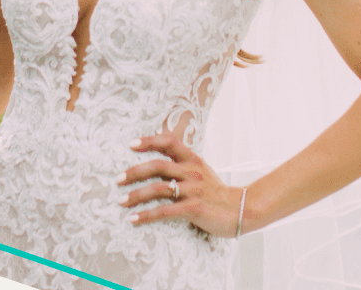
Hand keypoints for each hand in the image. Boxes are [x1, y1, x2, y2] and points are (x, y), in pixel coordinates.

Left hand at [119, 132, 243, 236]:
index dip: (150, 140)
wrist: (242, 210)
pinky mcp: (194, 208)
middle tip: (118, 179)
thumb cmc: (217, 192)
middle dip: (134, 172)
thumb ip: (182, 165)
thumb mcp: (201, 171)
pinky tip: (134, 219)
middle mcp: (192, 171)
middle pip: (157, 165)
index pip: (169, 141)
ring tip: (121, 201)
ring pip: (158, 188)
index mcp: (193, 159)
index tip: (131, 144)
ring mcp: (193, 189)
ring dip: (136, 195)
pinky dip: (146, 215)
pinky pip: (165, 211)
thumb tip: (156, 163)